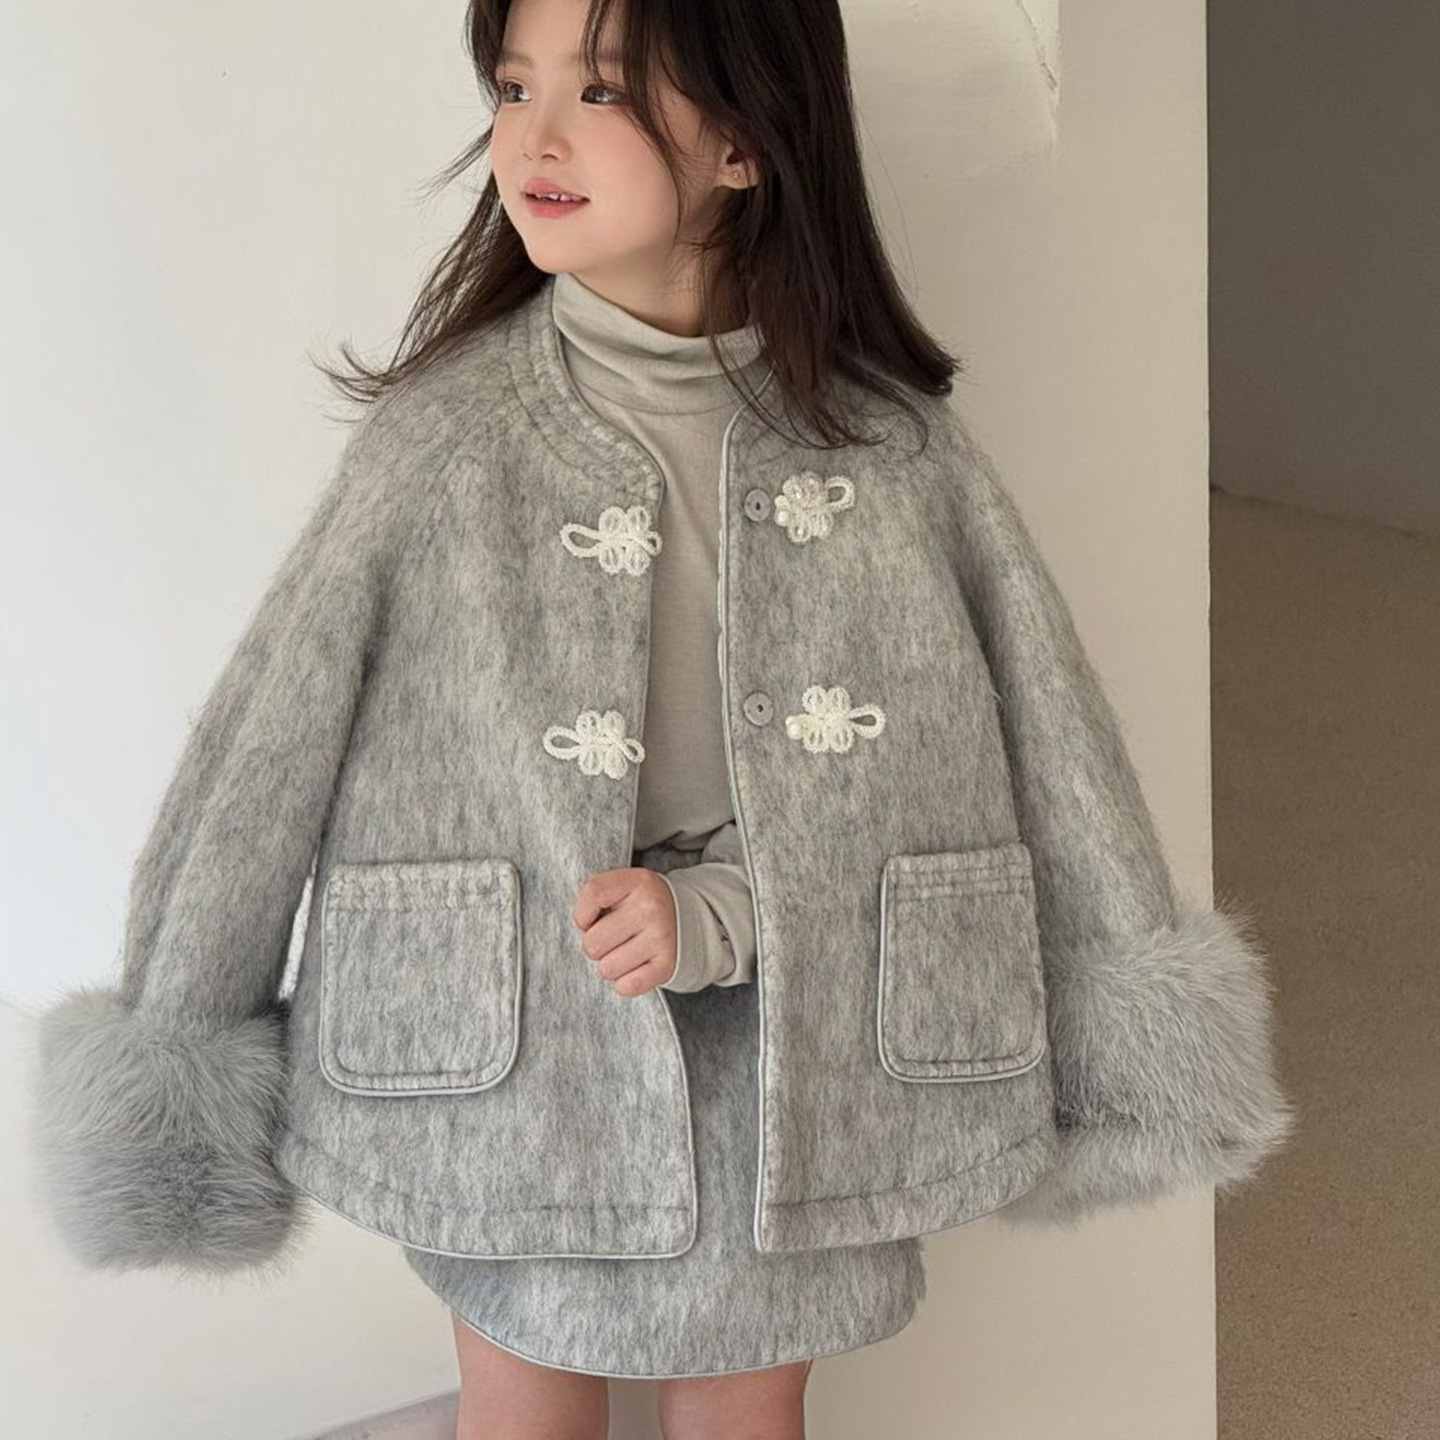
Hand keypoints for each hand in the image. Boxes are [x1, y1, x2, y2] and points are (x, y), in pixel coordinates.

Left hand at [571, 867, 676, 995]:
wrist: (686, 918)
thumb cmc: (640, 905)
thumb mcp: (623, 887)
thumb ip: (596, 896)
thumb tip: (583, 927)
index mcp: (638, 882)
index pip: (593, 893)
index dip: (581, 914)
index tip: (589, 920)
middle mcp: (651, 908)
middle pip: (593, 941)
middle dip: (595, 945)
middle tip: (612, 938)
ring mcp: (661, 938)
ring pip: (607, 968)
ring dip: (609, 965)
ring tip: (624, 951)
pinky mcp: (667, 965)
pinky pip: (626, 987)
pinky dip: (624, 982)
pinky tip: (634, 966)